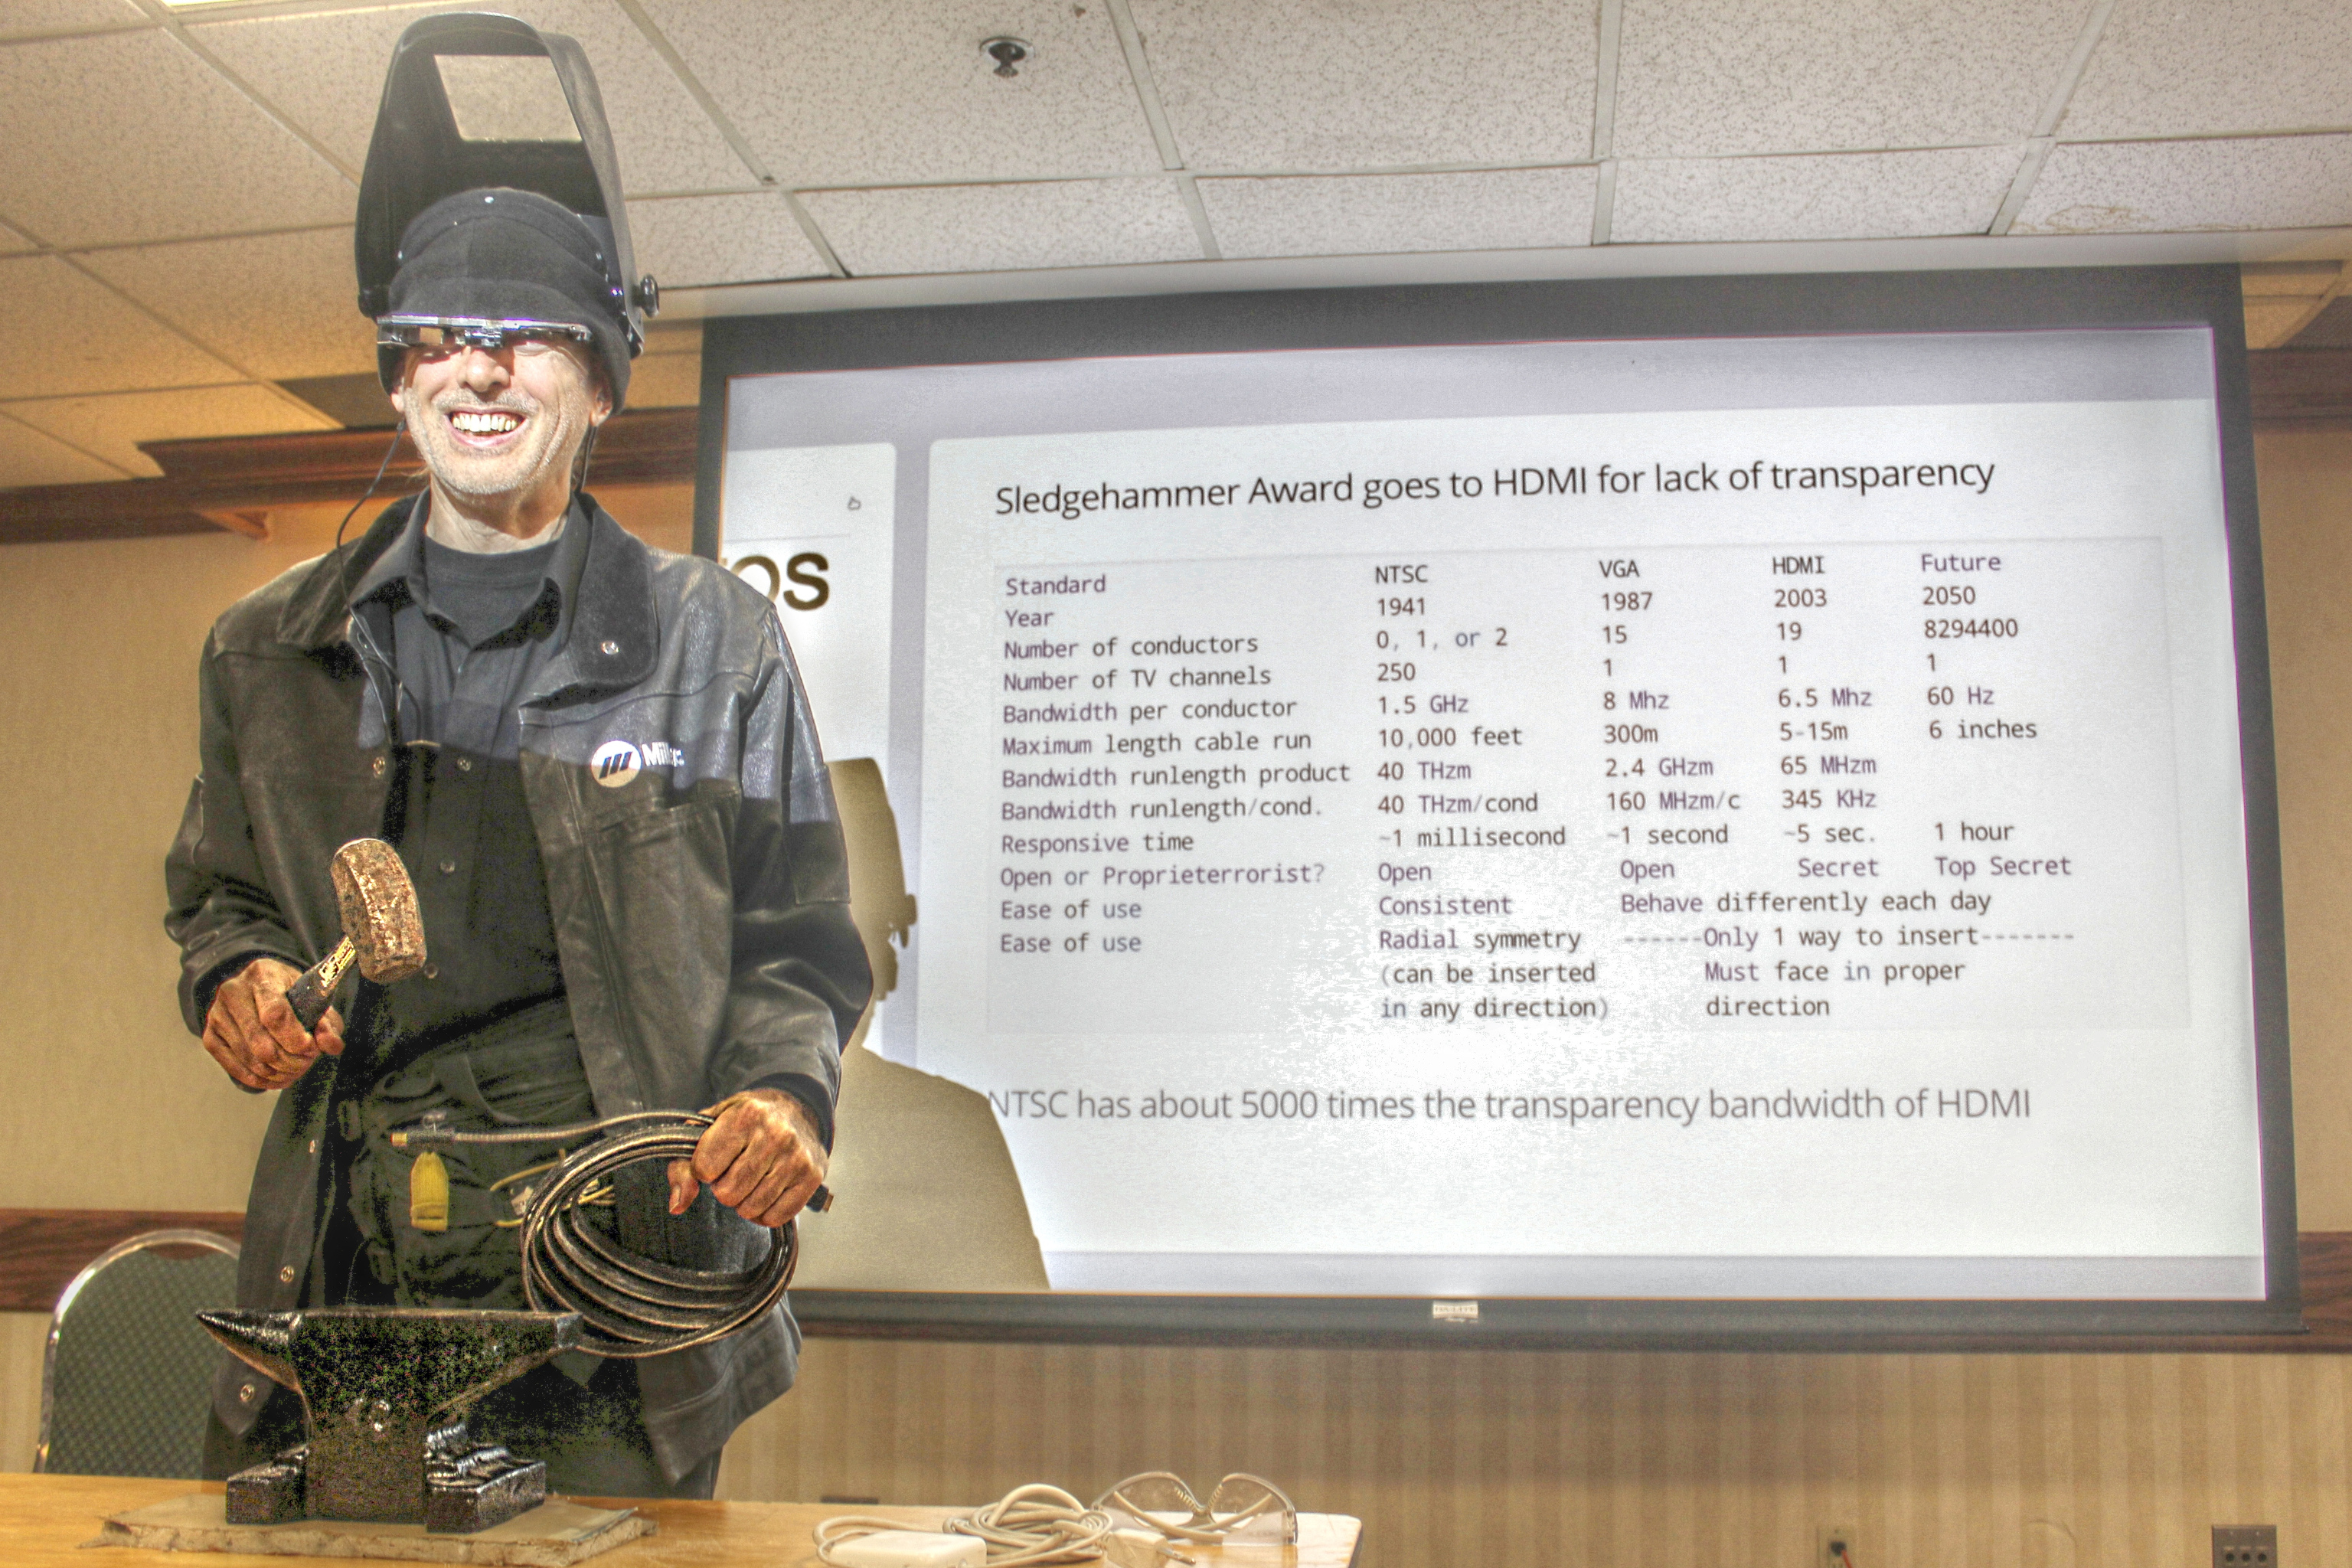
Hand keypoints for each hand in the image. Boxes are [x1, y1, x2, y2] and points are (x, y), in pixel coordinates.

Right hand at [202, 957, 343, 1092]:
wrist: (258, 989)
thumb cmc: (291, 995)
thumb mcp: (314, 1000)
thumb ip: (327, 1023)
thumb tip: (331, 1045)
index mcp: (263, 975)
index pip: (275, 1014)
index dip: (295, 1039)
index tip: (312, 1049)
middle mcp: (233, 992)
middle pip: (261, 1042)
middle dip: (290, 1060)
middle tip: (306, 1061)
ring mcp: (217, 1015)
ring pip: (249, 1058)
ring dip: (277, 1072)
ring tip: (295, 1070)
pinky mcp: (210, 1036)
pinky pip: (235, 1068)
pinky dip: (260, 1080)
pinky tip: (277, 1078)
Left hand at [666, 1088, 827, 1228]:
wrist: (796, 1109)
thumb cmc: (746, 1120)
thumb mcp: (710, 1127)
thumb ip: (684, 1164)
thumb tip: (677, 1205)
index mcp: (746, 1115)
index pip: (704, 1167)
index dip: (704, 1169)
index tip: (715, 1159)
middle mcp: (776, 1134)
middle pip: (728, 1193)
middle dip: (724, 1188)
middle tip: (735, 1169)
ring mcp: (797, 1157)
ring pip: (751, 1209)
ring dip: (744, 1201)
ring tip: (752, 1179)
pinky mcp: (811, 1177)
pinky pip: (776, 1218)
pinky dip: (765, 1213)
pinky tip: (767, 1192)